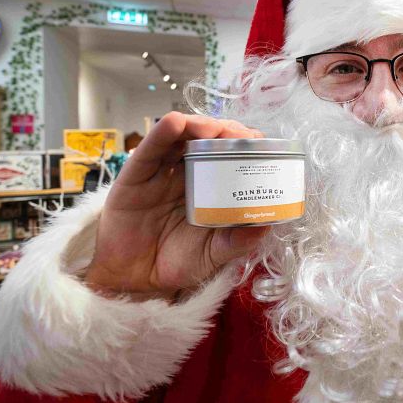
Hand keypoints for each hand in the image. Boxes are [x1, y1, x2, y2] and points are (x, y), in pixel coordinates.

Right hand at [84, 112, 267, 300]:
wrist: (135, 280)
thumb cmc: (176, 261)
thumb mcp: (214, 254)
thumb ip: (238, 241)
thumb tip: (267, 225)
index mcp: (209, 186)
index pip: (230, 154)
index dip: (244, 145)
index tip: (260, 144)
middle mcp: (187, 172)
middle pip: (208, 139)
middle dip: (226, 131)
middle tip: (241, 135)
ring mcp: (162, 170)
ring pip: (180, 136)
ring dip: (198, 125)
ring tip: (213, 128)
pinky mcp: (136, 174)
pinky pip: (150, 149)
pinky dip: (162, 132)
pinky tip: (174, 123)